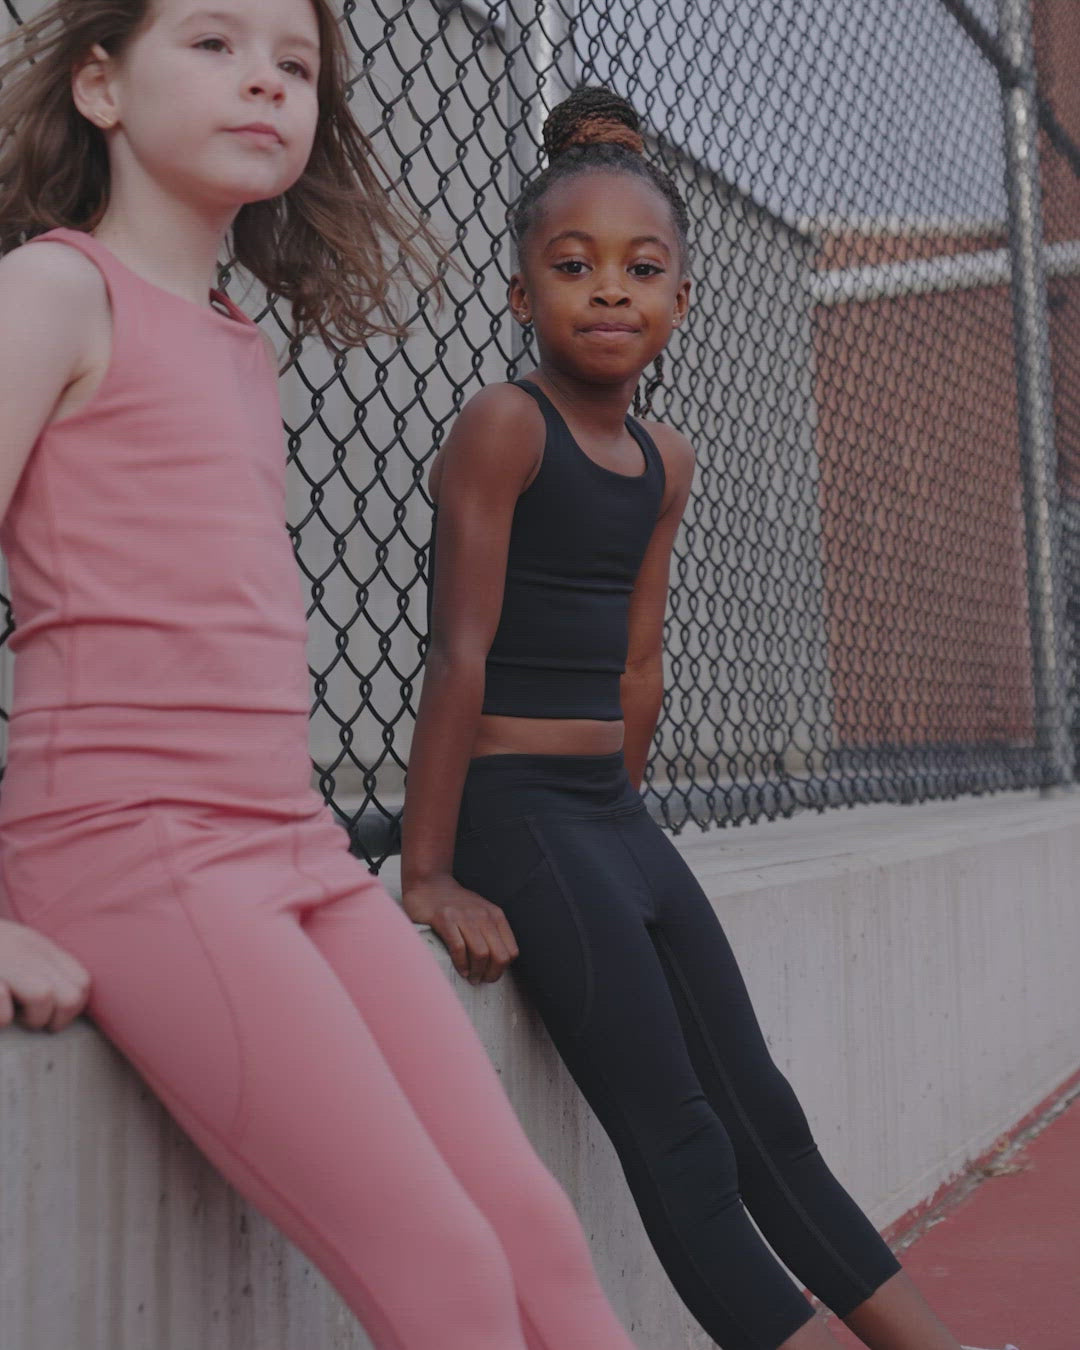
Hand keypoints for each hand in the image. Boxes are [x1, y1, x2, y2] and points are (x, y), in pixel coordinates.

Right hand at [0, 919, 89, 1031]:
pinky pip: (3, 1009)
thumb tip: (68, 1001)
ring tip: (8, 1017)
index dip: (72, 1009)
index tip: (50, 1019)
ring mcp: (1, 960)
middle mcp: (24, 950)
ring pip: (43, 996)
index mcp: (36, 946)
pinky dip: (0, 1018)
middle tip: (29, 1021)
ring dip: (29, 1018)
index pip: (81, 982)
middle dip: (54, 1019)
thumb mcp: (13, 949)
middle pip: (70, 995)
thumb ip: (39, 966)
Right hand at [404, 875, 518, 984]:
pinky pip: (458, 948)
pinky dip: (461, 964)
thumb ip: (491, 932)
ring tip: (470, 978)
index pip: (511, 951)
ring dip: (476, 972)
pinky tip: (460, 970)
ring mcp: (464, 917)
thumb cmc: (455, 904)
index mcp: (495, 916)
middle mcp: (483, 916)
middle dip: (492, 974)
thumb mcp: (481, 913)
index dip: (503, 968)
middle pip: (499, 955)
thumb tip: (497, 962)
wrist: (429, 884)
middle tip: (480, 980)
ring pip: (481, 953)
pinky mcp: (445, 919)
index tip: (490, 974)